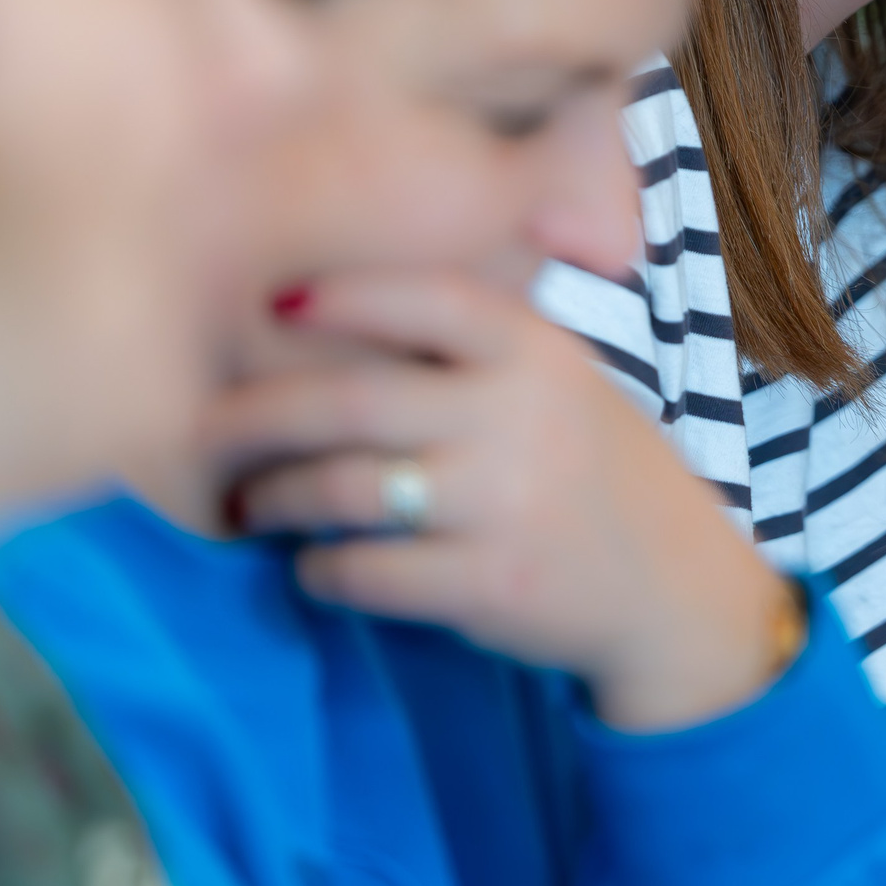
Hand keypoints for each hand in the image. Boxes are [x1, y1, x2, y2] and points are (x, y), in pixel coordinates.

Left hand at [204, 272, 793, 729]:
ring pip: (342, 489)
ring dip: (277, 498)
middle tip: (208, 432)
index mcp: (538, 352)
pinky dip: (320, 571)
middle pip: (351, 399)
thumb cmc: (598, 474)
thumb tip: (336, 317)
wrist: (677, 590)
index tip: (276, 305)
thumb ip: (482, 351)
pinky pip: (365, 572)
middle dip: (258, 416)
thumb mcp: (565, 385)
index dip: (343, 295)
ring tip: (252, 505)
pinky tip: (314, 567)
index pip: (425, 298)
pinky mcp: (487, 585)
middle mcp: (517, 416)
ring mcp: (502, 502)